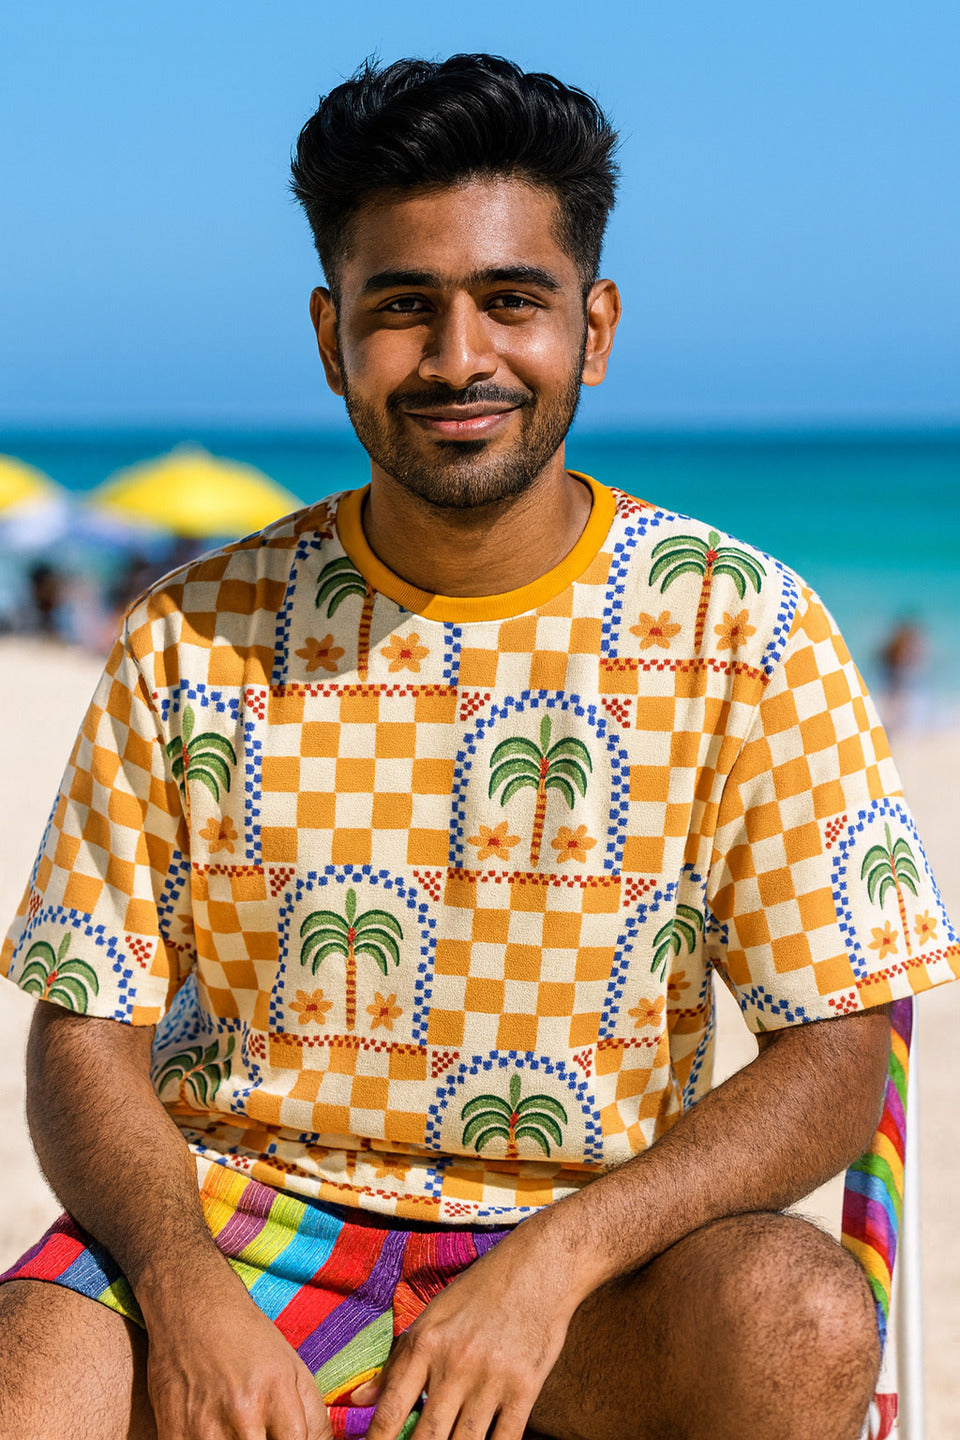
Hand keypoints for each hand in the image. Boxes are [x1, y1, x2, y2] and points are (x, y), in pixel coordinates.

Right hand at [140, 1261, 331, 1439]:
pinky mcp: (172, 1434)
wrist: (193, 1311)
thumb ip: (315, 1417)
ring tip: (234, 1430)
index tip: (287, 1438)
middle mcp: (241, 1411)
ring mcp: (204, 1427)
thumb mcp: (293, 1368)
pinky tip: (211, 1432)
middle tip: (259, 1432)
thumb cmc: (248, 1341)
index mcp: (276, 1392)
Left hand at [351, 1224, 578, 1439]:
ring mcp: (491, 1379)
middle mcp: (455, 1364)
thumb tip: (357, 1400)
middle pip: (426, 1438)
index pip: (390, 1409)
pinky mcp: (525, 1388)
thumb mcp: (433, 1316)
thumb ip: (396, 1361)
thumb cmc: (480, 1290)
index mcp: (426, 1344)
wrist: (538, 1268)